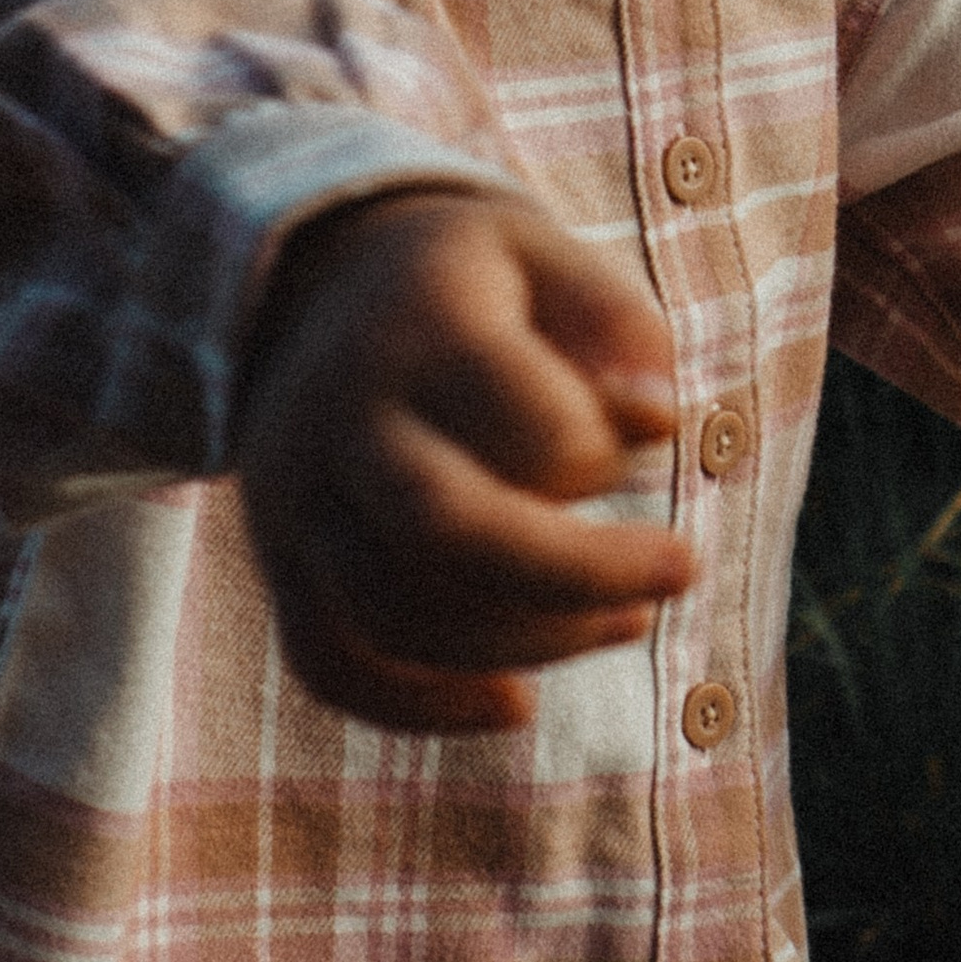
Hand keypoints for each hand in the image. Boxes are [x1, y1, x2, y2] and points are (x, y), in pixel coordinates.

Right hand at [237, 190, 693, 734]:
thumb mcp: (545, 252)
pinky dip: (422, 708)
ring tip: (623, 619)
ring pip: (396, 615)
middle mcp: (343, 413)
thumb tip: (659, 426)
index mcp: (423, 324)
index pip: (531, 426)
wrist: (305, 287)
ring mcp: (295, 496)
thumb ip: (617, 325)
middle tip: (682, 570)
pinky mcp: (278, 561)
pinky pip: (330, 665)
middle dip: (581, 575)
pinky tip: (515, 702)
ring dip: (530, 643)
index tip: (642, 437)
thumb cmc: (466, 282)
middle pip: (445, 530)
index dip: (605, 455)